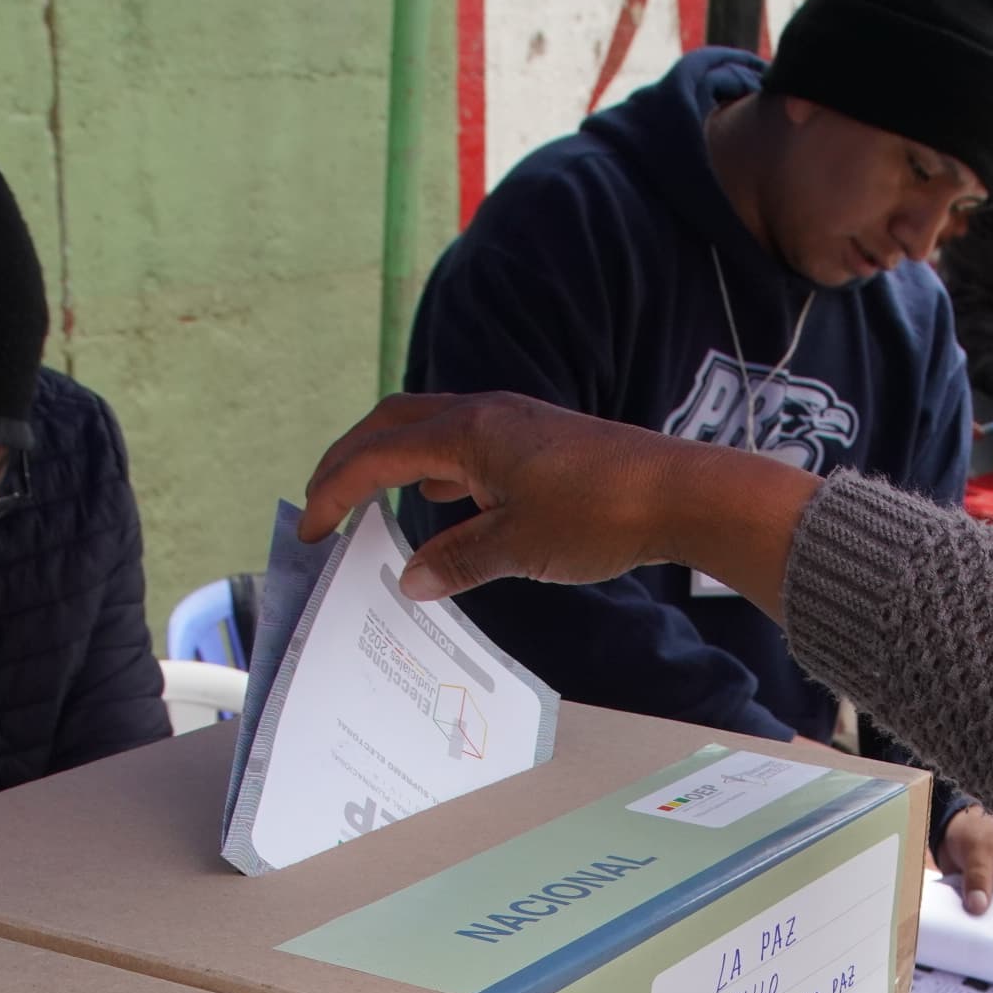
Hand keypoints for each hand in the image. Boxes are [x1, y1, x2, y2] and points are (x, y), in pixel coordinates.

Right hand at [299, 393, 821, 610]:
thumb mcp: (517, 548)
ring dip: (393, 459)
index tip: (311, 530)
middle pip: (393, 423)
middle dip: (350, 460)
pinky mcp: (539, 438)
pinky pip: (467, 443)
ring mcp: (514, 422)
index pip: (375, 455)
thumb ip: (457, 560)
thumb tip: (410, 578)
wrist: (681, 494)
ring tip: (372, 501)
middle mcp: (484, 414)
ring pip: (431, 428)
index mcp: (466, 433)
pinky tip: (445, 499)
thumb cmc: (600, 515)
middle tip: (323, 501)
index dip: (334, 491)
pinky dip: (437, 467)